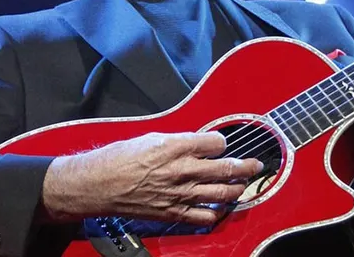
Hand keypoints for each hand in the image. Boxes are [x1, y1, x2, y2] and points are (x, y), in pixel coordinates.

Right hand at [41, 132, 262, 225]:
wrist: (98, 185)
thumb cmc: (119, 158)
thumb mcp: (150, 138)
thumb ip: (177, 141)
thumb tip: (196, 143)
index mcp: (175, 146)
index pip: (216, 143)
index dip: (222, 142)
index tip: (222, 143)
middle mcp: (182, 170)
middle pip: (226, 167)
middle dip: (246, 166)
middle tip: (255, 164)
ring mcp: (180, 193)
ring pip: (221, 192)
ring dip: (237, 188)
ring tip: (244, 185)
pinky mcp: (173, 212)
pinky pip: (204, 216)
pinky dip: (216, 212)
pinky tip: (220, 207)